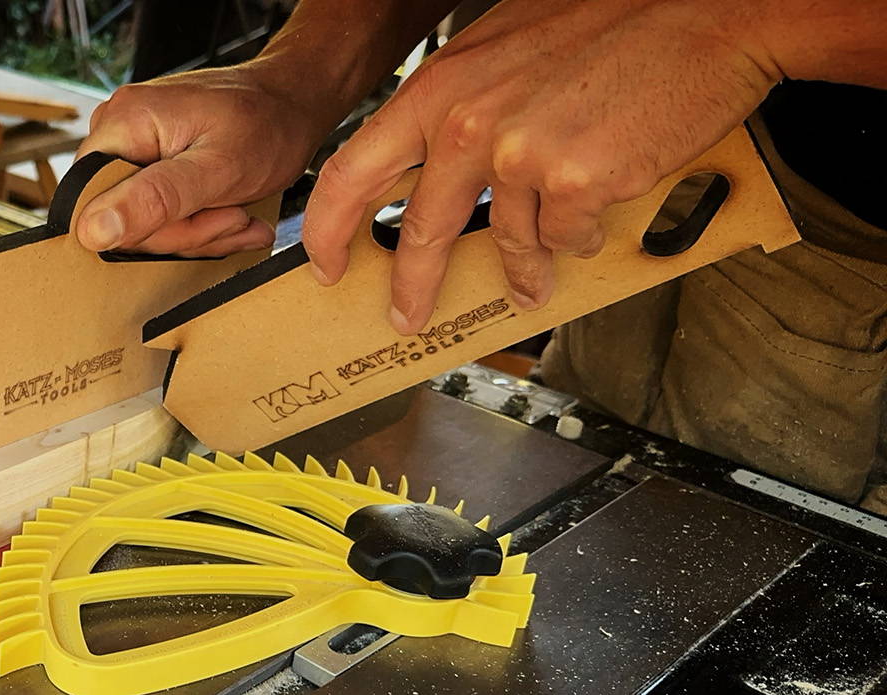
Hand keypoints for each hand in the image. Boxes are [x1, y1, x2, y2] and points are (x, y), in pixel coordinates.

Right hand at [71, 63, 341, 256]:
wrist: (295, 100)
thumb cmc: (268, 124)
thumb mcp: (216, 170)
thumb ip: (154, 200)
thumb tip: (91, 231)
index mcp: (122, 124)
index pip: (94, 205)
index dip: (143, 230)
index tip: (199, 220)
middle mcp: (118, 129)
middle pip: (121, 216)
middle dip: (184, 231)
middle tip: (232, 218)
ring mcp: (135, 143)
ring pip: (144, 220)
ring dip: (199, 231)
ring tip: (240, 217)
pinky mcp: (152, 158)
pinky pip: (159, 209)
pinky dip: (199, 221)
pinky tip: (232, 213)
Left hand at [301, 0, 778, 333]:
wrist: (714, 9)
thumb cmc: (615, 18)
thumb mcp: (505, 45)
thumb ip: (459, 102)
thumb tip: (426, 163)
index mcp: (441, 85)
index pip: (353, 170)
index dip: (330, 229)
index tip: (327, 264)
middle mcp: (470, 122)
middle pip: (419, 231)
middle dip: (412, 288)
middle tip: (408, 317)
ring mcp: (522, 156)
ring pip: (509, 242)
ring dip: (525, 268)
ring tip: (535, 279)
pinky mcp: (577, 184)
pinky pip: (566, 238)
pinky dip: (581, 236)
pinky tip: (599, 211)